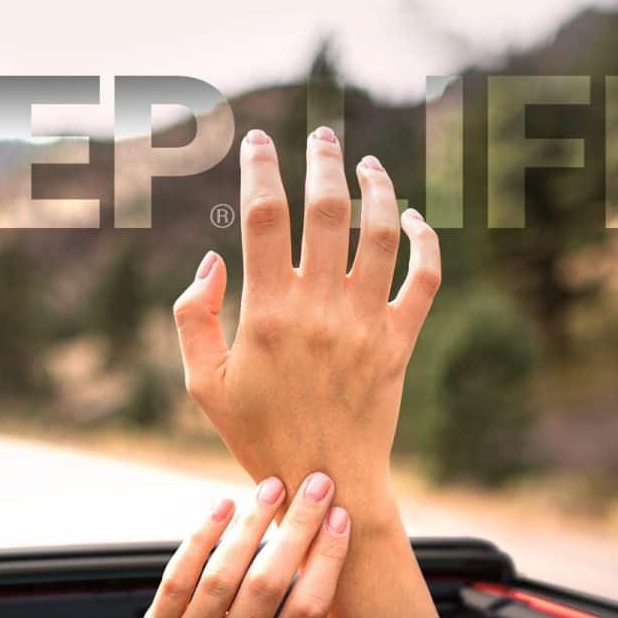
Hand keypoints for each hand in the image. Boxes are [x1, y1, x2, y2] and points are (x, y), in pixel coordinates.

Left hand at [59, 472, 352, 617]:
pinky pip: (178, 576)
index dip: (326, 562)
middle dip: (297, 528)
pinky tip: (222, 507)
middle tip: (317, 484)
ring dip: (251, 524)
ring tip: (273, 487)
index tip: (342, 521)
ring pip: (222, 574)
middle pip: (267, 584)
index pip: (306, 614)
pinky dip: (200, 538)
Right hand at [170, 126, 441, 520]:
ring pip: (382, 232)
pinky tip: (414, 220)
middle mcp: (319, 309)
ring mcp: (365, 323)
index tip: (257, 140)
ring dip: (378, 188)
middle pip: (328, 208)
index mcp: (266, 313)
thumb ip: (192, 316)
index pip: (263, 217)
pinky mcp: (399, 342)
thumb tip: (212, 258)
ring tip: (367, 165)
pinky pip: (423, 279)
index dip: (259, 168)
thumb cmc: (257, 435)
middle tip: (321, 135)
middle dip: (323, 160)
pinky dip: (425, 242)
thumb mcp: (203, 384)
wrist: (325, 483)